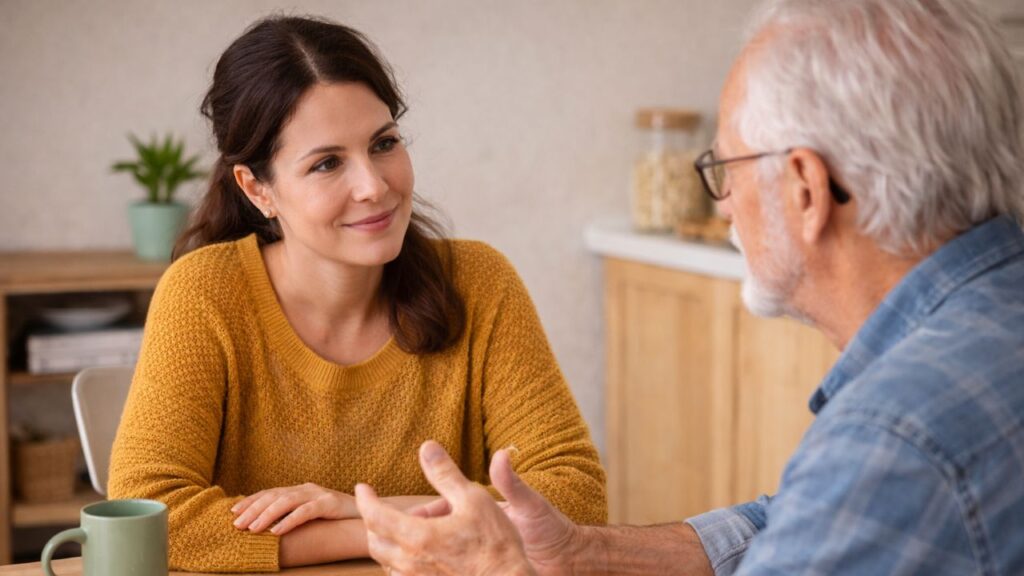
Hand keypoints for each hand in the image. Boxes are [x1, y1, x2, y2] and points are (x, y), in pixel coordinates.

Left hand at [231, 482, 357, 534]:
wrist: (372, 515)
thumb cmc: (339, 519)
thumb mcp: (313, 516)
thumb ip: (295, 516)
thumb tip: (269, 527)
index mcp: (301, 490)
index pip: (271, 493)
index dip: (251, 501)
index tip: (233, 512)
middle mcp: (307, 489)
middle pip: (274, 496)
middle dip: (253, 509)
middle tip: (236, 524)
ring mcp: (319, 494)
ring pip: (286, 502)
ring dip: (266, 515)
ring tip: (252, 529)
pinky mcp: (330, 504)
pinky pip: (305, 511)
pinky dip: (289, 521)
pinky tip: (276, 531)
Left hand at [355, 441, 535, 575]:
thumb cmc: (494, 542)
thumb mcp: (473, 499)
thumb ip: (445, 474)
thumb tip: (427, 447)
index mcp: (418, 536)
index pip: (374, 516)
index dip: (364, 499)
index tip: (362, 487)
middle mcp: (410, 563)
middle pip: (375, 541)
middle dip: (376, 520)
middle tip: (391, 507)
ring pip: (386, 561)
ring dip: (389, 541)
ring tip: (412, 527)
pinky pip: (400, 575)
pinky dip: (400, 559)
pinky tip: (420, 551)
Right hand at [407, 449, 582, 575]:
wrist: (570, 559)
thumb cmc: (552, 529)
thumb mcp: (530, 506)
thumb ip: (512, 482)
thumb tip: (504, 452)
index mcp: (482, 510)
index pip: (443, 508)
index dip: (423, 512)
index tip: (404, 515)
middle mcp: (476, 529)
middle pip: (435, 529)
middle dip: (414, 533)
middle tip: (390, 539)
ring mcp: (477, 550)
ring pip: (438, 552)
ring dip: (420, 555)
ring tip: (399, 563)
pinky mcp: (478, 567)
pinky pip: (449, 568)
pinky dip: (434, 569)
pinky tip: (421, 573)